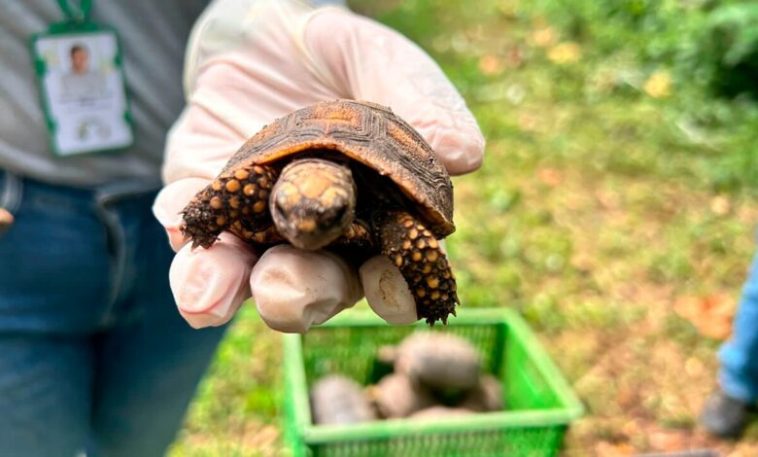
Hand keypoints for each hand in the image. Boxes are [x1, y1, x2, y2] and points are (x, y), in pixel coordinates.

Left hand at [152, 0, 483, 331]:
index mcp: (379, 216)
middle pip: (319, 285)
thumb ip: (421, 100)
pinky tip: (182, 244)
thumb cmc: (339, 54)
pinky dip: (187, 250)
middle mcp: (321, 236)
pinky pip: (193, 235)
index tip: (391, 289)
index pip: (394, 272)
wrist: (264, 25)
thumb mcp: (381, 61)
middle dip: (303, 292)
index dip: (395, 291)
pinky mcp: (204, 202)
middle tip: (284, 288)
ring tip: (209, 296)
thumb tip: (464, 156)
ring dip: (230, 288)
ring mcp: (258, 224)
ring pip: (250, 276)